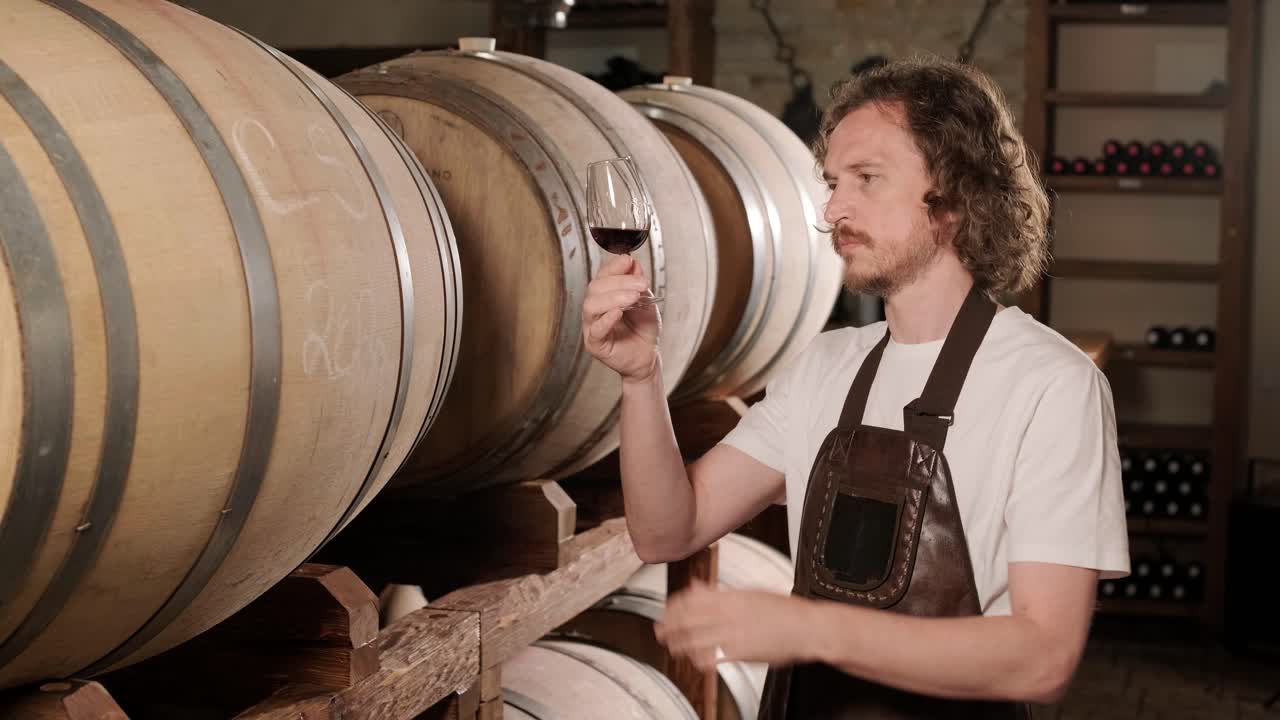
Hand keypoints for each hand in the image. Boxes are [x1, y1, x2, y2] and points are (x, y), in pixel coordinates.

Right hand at [582, 254, 660, 383]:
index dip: (614, 266)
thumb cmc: (643, 329)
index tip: (628, 260)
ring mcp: (592, 325)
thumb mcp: (646, 301)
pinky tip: (619, 312)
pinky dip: (606, 319)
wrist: (648, 355)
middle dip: (620, 282)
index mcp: (604, 295)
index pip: (602, 275)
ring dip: (614, 297)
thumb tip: (633, 263)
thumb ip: (638, 284)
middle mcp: (595, 308)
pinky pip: (595, 329)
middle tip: (641, 284)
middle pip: (596, 287)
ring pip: (591, 305)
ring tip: (634, 297)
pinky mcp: (594, 343)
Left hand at [655, 580, 817, 671]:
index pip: (691, 600)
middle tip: (660, 630)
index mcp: (730, 597)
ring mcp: (733, 634)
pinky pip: (712, 657)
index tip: (667, 610)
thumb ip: (720, 592)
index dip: (674, 607)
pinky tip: (696, 661)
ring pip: (695, 639)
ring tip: (672, 646)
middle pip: (688, 620)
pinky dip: (700, 660)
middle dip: (669, 625)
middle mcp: (728, 614)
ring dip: (679, 644)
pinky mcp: (740, 653)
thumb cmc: (784, 610)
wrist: (807, 628)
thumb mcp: (750, 592)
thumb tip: (697, 587)